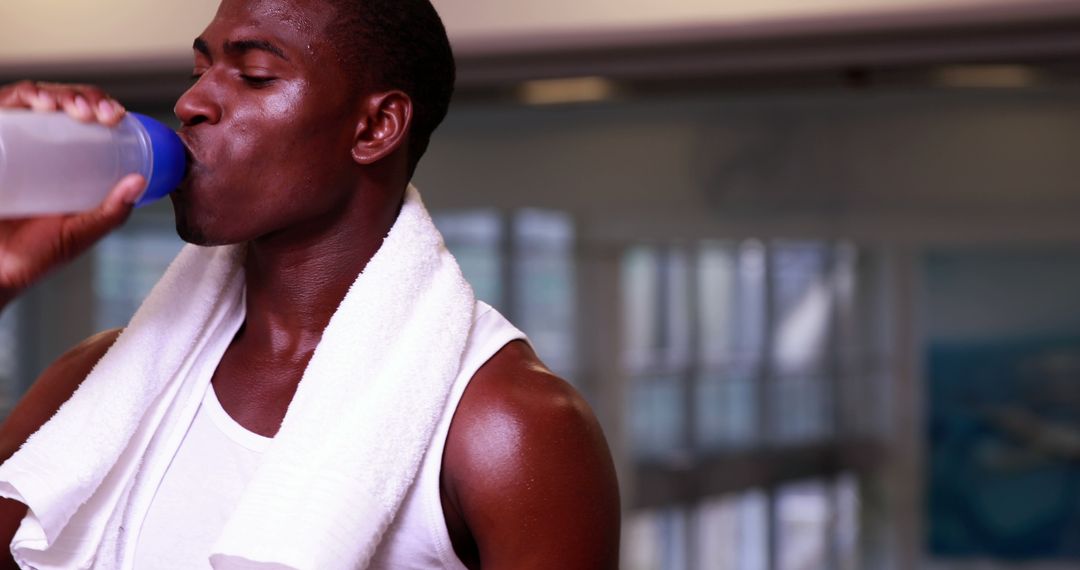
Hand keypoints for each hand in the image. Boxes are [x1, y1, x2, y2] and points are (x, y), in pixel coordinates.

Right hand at [0, 81, 141, 309]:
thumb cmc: (33, 255)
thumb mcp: (81, 232)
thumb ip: (111, 212)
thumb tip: (140, 181)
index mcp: (63, 159)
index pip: (84, 118)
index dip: (102, 107)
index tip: (117, 117)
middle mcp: (35, 144)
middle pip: (62, 102)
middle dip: (86, 97)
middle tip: (102, 115)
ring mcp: (11, 141)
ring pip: (34, 98)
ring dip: (58, 93)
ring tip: (76, 111)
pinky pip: (3, 108)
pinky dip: (22, 96)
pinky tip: (40, 104)